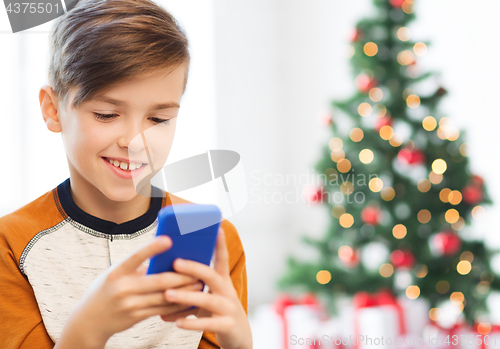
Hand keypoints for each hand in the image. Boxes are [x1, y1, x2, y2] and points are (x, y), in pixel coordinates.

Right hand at [55, 235, 202, 347]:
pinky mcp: (136, 317)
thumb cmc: (106, 290)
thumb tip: (164, 256)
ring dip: (184, 291)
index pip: (135, 256)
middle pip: (158, 280)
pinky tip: (188, 300)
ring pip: (163, 297)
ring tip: (198, 284)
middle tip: (197, 269)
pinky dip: (177, 305)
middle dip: (181, 276)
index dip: (152, 248)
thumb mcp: (115, 274)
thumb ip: (136, 266)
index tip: (169, 239)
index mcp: (116, 272)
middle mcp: (122, 288)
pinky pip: (161, 310)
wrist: (88, 321)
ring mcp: (129, 305)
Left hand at [162, 228, 251, 348]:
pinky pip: (208, 323)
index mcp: (223, 281)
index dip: (220, 243)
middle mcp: (227, 291)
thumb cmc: (218, 311)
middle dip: (194, 268)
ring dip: (186, 296)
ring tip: (168, 294)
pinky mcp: (227, 325)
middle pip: (212, 276)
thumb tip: (163, 280)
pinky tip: (177, 322)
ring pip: (208, 300)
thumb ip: (191, 288)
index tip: (217, 227)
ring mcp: (229, 308)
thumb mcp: (209, 296)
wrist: (239, 336)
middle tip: (176, 262)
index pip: (222, 258)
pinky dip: (192, 322)